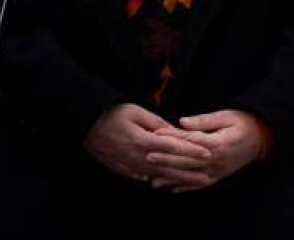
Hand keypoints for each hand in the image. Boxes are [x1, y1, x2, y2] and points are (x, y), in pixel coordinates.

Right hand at [84, 103, 212, 182]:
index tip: (208, 154)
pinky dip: (156, 180)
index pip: (174, 147)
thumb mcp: (134, 111)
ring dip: (178, 179)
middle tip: (208, 175)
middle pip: (170, 166)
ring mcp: (131, 166)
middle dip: (190, 171)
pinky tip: (164, 182)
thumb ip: (156, 122)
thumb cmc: (110, 115)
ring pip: (159, 175)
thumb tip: (173, 131)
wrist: (84, 126)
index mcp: (145, 141)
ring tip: (193, 183)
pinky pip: (143, 177)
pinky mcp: (122, 169)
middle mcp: (141, 157)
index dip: (193, 151)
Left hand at [147, 110, 264, 191]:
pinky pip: (203, 184)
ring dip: (173, 179)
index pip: (191, 142)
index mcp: (218, 143)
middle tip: (148, 157)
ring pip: (193, 176)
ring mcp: (219, 170)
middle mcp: (217, 160)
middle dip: (167, 160)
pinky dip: (188, 188)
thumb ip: (204, 120)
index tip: (156, 135)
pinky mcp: (220, 175)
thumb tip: (182, 121)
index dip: (172, 138)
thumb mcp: (226, 116)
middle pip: (189, 161)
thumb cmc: (242, 123)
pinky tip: (173, 190)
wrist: (263, 139)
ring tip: (154, 180)